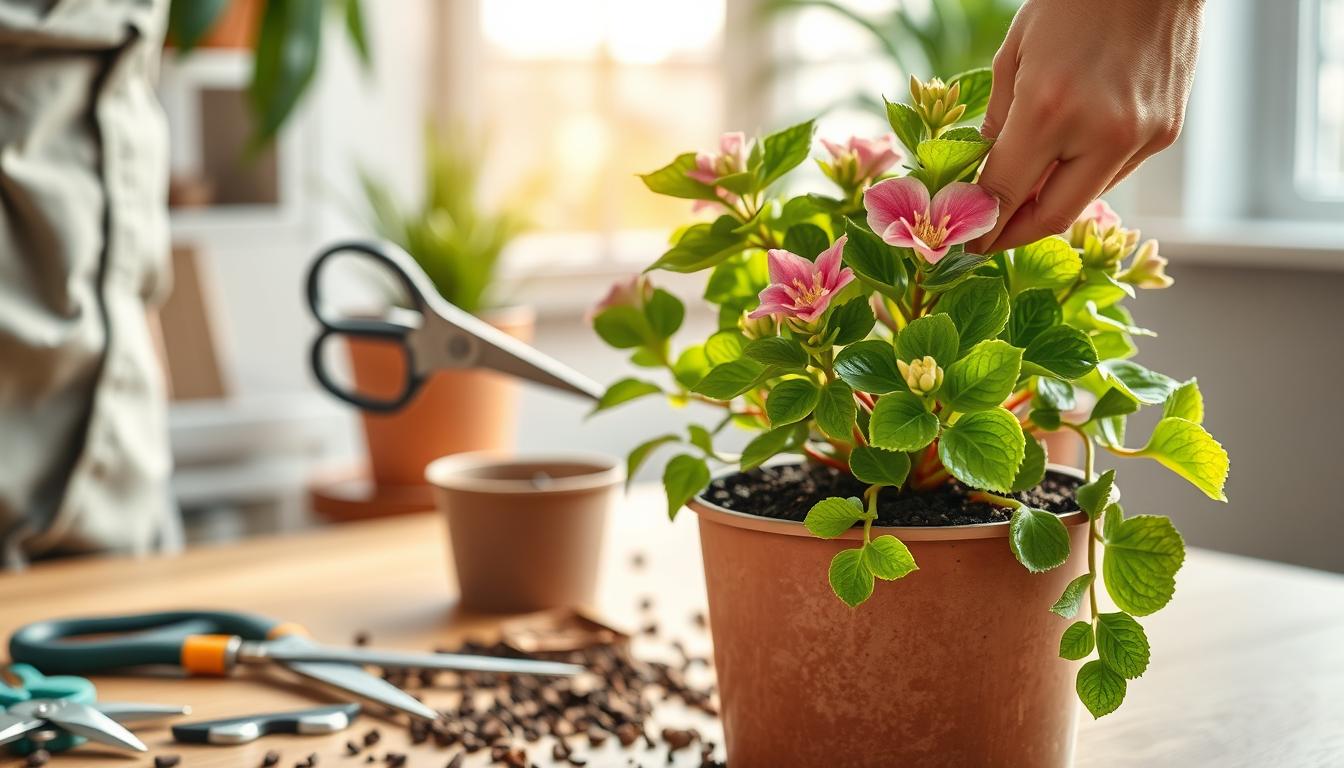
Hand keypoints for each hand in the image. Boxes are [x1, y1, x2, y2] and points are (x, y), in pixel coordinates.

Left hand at [968, 0, 1203, 253]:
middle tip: (988, 241)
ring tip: (1021, 198)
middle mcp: (1102, 132)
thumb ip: (998, 122)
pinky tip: (1066, 159)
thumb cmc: (1074, 1)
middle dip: (1013, 235)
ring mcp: (1142, 136)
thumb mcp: (1014, 54)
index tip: (965, 244)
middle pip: (1051, 217)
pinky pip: (1115, 172)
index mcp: (1050, 109)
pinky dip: (1084, 174)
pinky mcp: (1166, 132)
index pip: (1005, 192)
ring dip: (1050, 202)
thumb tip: (987, 175)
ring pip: (1085, 197)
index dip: (981, 225)